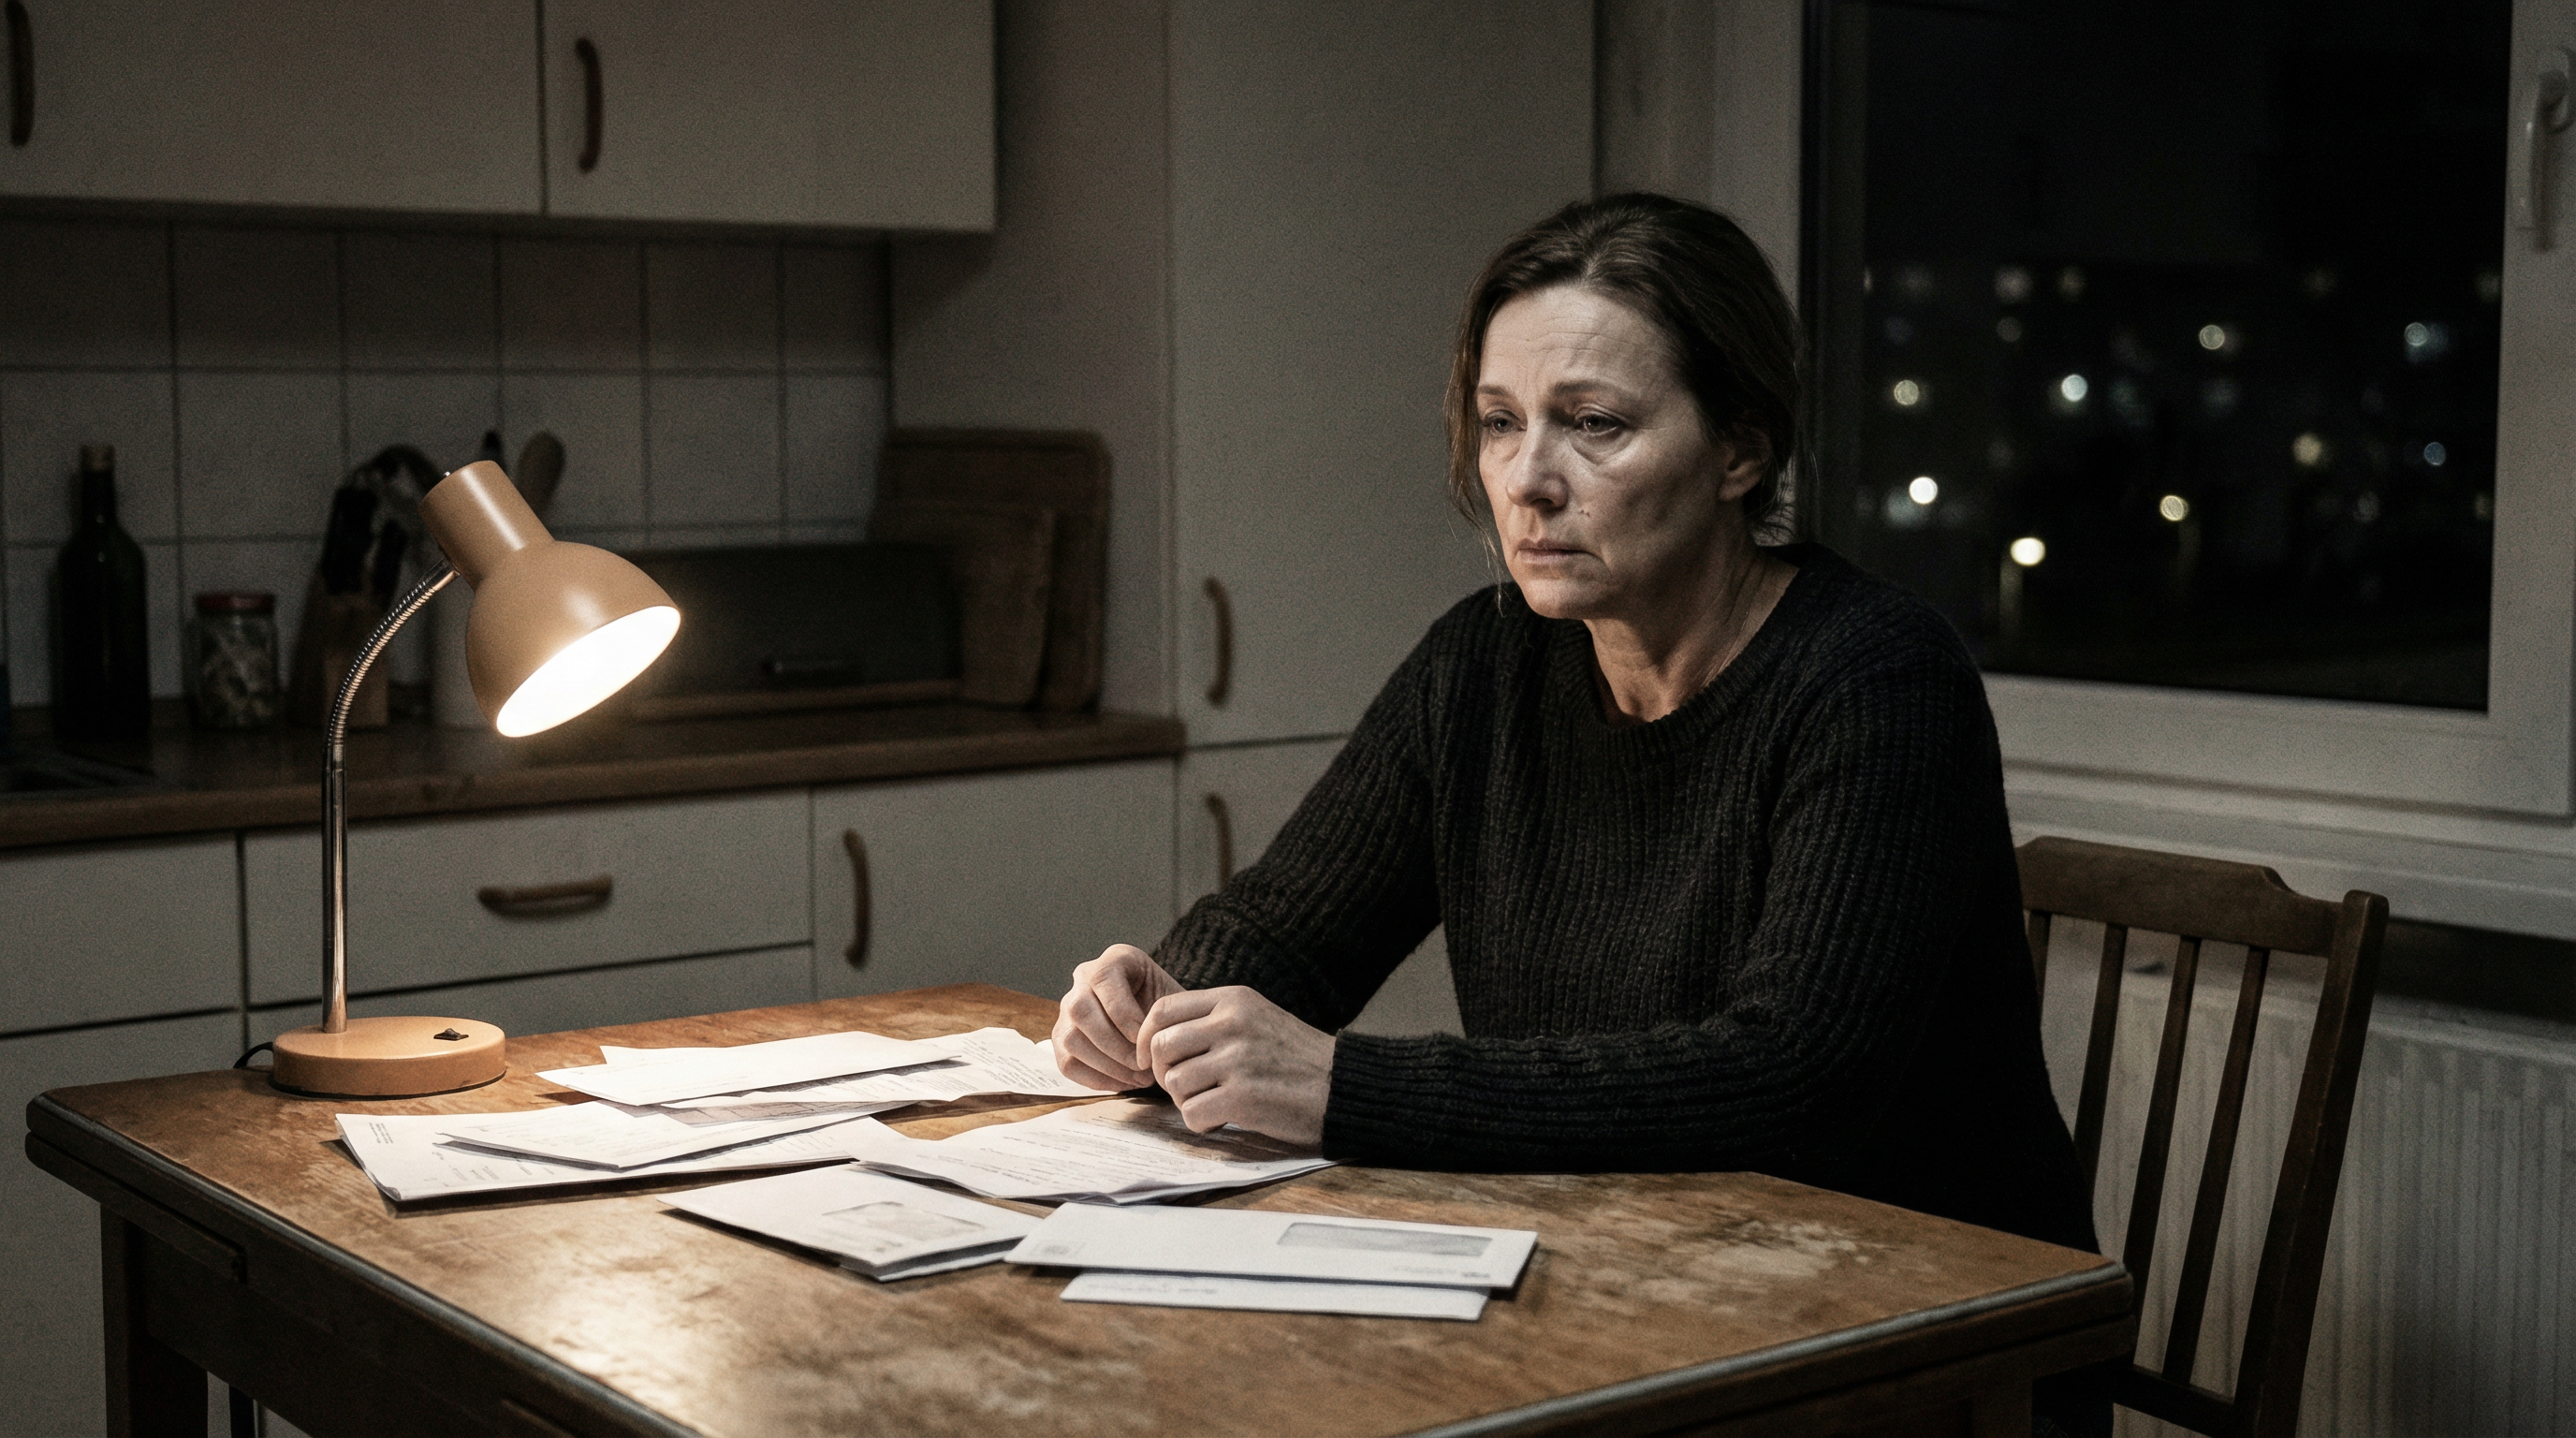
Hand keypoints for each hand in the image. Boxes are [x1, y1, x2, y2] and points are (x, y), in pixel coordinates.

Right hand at [1053, 944, 1184, 1090]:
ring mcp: (1068, 1009)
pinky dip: (1096, 1079)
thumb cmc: (1172, 1008)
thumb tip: (1151, 1044)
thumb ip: (1166, 1013)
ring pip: (1070, 1039)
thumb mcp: (1176, 999)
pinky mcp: (1062, 1038)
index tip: (1148, 1040)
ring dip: (1107, 1066)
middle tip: (1143, 1065)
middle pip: (1080, 1010)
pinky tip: (1125, 1082)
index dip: (1124, 1015)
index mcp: (1115, 958)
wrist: (1164, 1019)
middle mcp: (1083, 979)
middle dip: (1114, 1045)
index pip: (1103, 980)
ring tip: (1139, 1078)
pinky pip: (1067, 1063)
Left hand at [1134, 986, 1333, 1145]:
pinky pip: (1192, 1113)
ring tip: (1214, 1103)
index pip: (1163, 1009)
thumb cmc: (1298, 1059)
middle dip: (1164, 1074)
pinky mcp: (1243, 1097)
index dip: (1147, 1037)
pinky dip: (1202, 1123)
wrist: (1343, 1086)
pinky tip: (1224, 1119)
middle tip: (1186, 1088)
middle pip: (1162, 1046)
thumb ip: (1214, 1020)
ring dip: (1187, 1101)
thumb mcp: (1257, 1018)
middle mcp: (1232, 1024)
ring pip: (1174, 1083)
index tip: (1152, 1059)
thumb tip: (1160, 1038)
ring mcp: (1237, 1060)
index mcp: (1233, 1000)